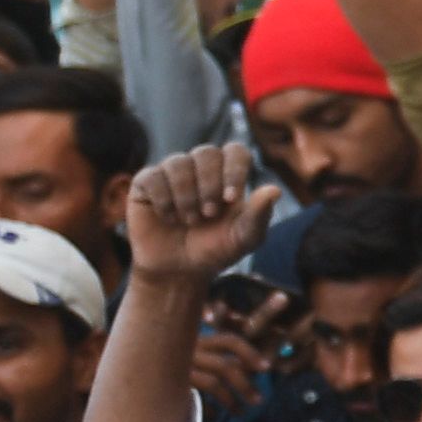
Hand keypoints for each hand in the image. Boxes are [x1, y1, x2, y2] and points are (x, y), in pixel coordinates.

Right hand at [122, 138, 276, 287]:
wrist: (179, 271)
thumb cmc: (215, 250)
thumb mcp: (243, 238)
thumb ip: (258, 215)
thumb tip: (275, 190)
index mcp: (227, 174)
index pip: (235, 151)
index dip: (234, 170)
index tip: (230, 199)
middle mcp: (199, 167)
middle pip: (206, 153)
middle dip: (209, 185)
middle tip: (209, 214)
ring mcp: (172, 173)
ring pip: (178, 163)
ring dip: (186, 195)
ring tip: (190, 220)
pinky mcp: (146, 183)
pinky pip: (152, 177)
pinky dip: (163, 200)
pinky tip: (168, 218)